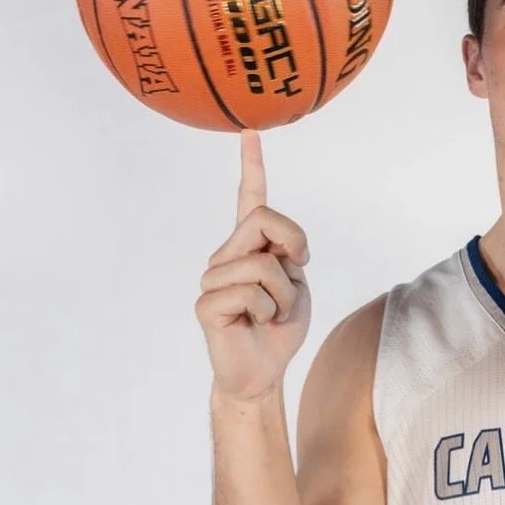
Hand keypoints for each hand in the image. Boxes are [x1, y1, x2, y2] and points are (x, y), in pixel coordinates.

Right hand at [195, 130, 311, 401]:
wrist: (264, 371)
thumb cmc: (280, 328)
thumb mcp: (297, 284)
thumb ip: (286, 254)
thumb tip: (272, 246)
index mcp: (250, 246)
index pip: (250, 200)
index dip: (252, 165)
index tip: (251, 133)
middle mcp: (226, 255)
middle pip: (265, 220)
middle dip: (293, 249)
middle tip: (294, 283)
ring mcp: (212, 277)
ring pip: (264, 266)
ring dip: (284, 297)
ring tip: (270, 315)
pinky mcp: (206, 302)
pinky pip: (251, 293)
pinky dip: (268, 312)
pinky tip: (254, 325)